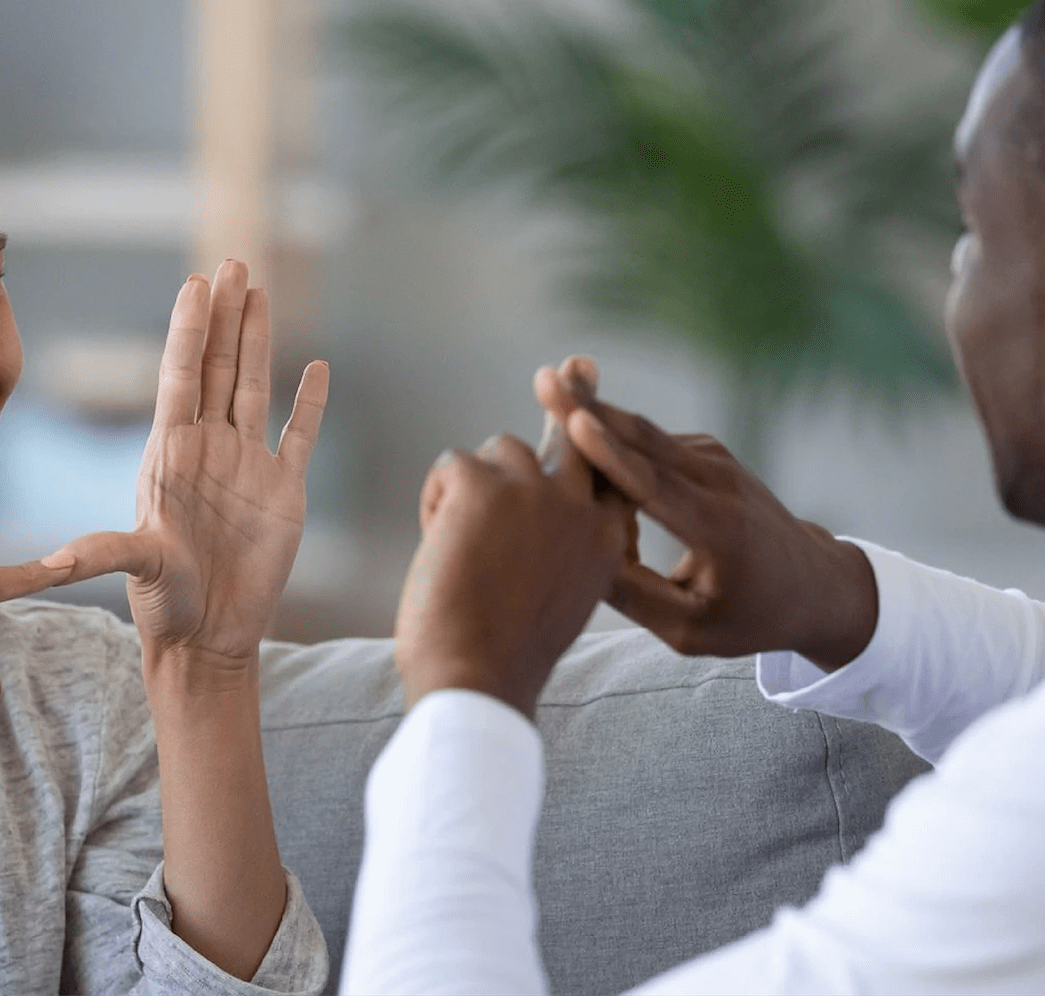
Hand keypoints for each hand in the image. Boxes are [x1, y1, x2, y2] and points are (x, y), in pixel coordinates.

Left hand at [51, 260, 329, 681]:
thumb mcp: (134, 571)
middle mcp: (208, 448)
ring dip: (258, 340)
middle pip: (217, 366)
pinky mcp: (284, 490)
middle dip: (225, 314)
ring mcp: (247, 465)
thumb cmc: (165, 606)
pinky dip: (310, 403)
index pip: (180, 377)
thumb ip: (103, 554)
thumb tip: (52, 560)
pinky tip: (317, 368)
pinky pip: (299, 435)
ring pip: (254, 386)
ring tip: (259, 290)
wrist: (209, 638)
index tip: (195, 285)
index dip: (188, 330)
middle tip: (232, 262)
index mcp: (171, 454)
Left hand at [394, 414, 629, 719]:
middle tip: (572, 366)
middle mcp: (580, 509)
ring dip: (473, 488)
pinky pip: (451, 464)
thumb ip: (557, 549)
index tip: (601, 396)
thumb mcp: (553, 599)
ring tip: (462, 550)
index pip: (609, 474)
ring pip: (496, 451)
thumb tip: (535, 505)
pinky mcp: (482, 483)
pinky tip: (439, 545)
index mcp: (605, 543)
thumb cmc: (502, 655)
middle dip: (572, 397)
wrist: (476, 679)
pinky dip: (436, 500)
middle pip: (574, 434)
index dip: (598, 439)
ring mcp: (534, 491)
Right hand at [538, 358, 877, 670]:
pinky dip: (613, 439)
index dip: (612, 455)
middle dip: (592, 408)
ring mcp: (717, 461)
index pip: (655, 486)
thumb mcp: (692, 630)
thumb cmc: (751, 616)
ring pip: (644, 435)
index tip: (575, 423)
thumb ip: (635, 597)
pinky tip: (576, 437)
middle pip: (646, 440)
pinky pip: (651, 443)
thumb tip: (576, 557)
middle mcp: (721, 484)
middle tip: (544, 379)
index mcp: (719, 530)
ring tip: (548, 387)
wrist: (815, 585)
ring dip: (594, 415)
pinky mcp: (707, 453)